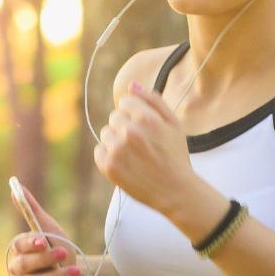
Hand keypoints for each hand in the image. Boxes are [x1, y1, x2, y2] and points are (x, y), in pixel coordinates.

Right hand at [7, 184, 86, 275]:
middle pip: (24, 267)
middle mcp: (20, 271)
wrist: (75, 270)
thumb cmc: (57, 246)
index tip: (43, 240)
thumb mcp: (48, 228)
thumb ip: (32, 210)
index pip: (19, 247)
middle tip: (64, 252)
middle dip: (44, 259)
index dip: (30, 244)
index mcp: (20, 251)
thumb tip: (15, 187)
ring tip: (75, 270)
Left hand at [93, 80, 196, 213]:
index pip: (124, 102)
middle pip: (114, 117)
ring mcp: (117, 150)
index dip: (134, 113)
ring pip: (105, 133)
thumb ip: (153, 100)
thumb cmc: (175, 156)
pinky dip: (108, 156)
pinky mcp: (109, 167)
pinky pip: (99, 151)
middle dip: (125, 126)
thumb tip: (132, 84)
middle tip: (141, 143)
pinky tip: (125, 163)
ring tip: (134, 154)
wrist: (175, 191)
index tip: (144, 127)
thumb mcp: (174, 124)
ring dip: (116, 141)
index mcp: (146, 118)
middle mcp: (130, 132)